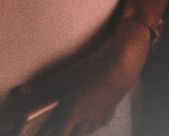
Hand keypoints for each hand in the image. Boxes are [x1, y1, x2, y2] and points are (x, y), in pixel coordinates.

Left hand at [4, 20, 147, 135]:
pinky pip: (102, 122)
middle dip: (65, 133)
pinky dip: (95, 123)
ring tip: (73, 125)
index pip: (58, 134)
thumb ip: (41, 86)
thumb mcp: (64, 76)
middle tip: (60, 128)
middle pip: (74, 135)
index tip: (46, 132)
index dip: (50, 133)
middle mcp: (86, 117)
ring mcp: (100, 114)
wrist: (123, 63)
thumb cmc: (92, 69)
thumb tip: (21, 91)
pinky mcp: (112, 108)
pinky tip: (94, 118)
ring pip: (87, 130)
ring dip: (79, 129)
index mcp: (72, 112)